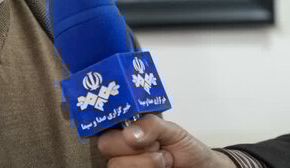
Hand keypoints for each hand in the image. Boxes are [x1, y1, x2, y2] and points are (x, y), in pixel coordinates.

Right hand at [98, 115, 235, 167]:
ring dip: (145, 163)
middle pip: (105, 146)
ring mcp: (126, 166)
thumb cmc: (185, 149)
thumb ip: (150, 126)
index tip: (130, 134)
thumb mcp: (172, 130)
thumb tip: (129, 133)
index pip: (103, 126)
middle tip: (157, 148)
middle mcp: (121, 150)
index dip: (112, 129)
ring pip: (115, 165)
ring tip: (164, 161)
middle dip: (133, 146)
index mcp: (126, 131)